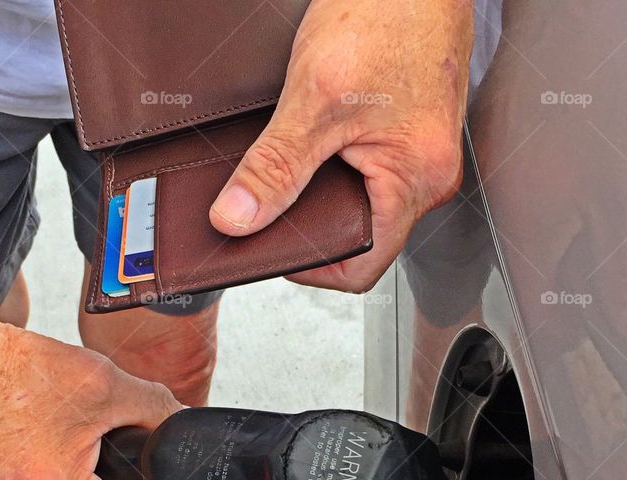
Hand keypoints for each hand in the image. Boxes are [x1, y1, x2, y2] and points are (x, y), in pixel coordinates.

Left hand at [209, 0, 473, 291]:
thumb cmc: (389, 14)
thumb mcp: (314, 99)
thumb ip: (274, 168)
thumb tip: (237, 218)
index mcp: (417, 180)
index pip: (362, 268)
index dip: (312, 268)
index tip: (275, 249)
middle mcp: (428, 175)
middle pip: (361, 238)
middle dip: (311, 230)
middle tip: (270, 211)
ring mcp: (420, 154)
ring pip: (362, 205)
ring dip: (319, 198)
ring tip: (288, 174)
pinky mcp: (408, 133)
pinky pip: (368, 173)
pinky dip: (332, 169)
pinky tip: (309, 147)